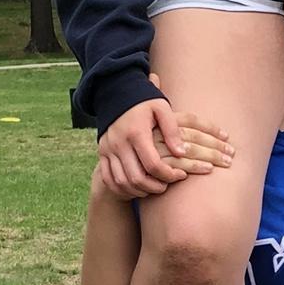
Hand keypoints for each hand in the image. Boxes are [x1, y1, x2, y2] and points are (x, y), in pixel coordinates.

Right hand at [96, 74, 233, 197]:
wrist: (115, 93)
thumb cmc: (145, 103)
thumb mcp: (162, 108)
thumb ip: (172, 130)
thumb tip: (181, 153)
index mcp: (136, 133)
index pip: (153, 164)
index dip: (169, 175)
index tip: (181, 175)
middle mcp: (119, 143)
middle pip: (136, 178)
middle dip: (155, 187)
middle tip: (167, 185)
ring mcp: (108, 150)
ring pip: (122, 182)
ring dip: (140, 190)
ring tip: (154, 186)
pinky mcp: (102, 154)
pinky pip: (109, 180)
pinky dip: (123, 189)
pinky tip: (138, 187)